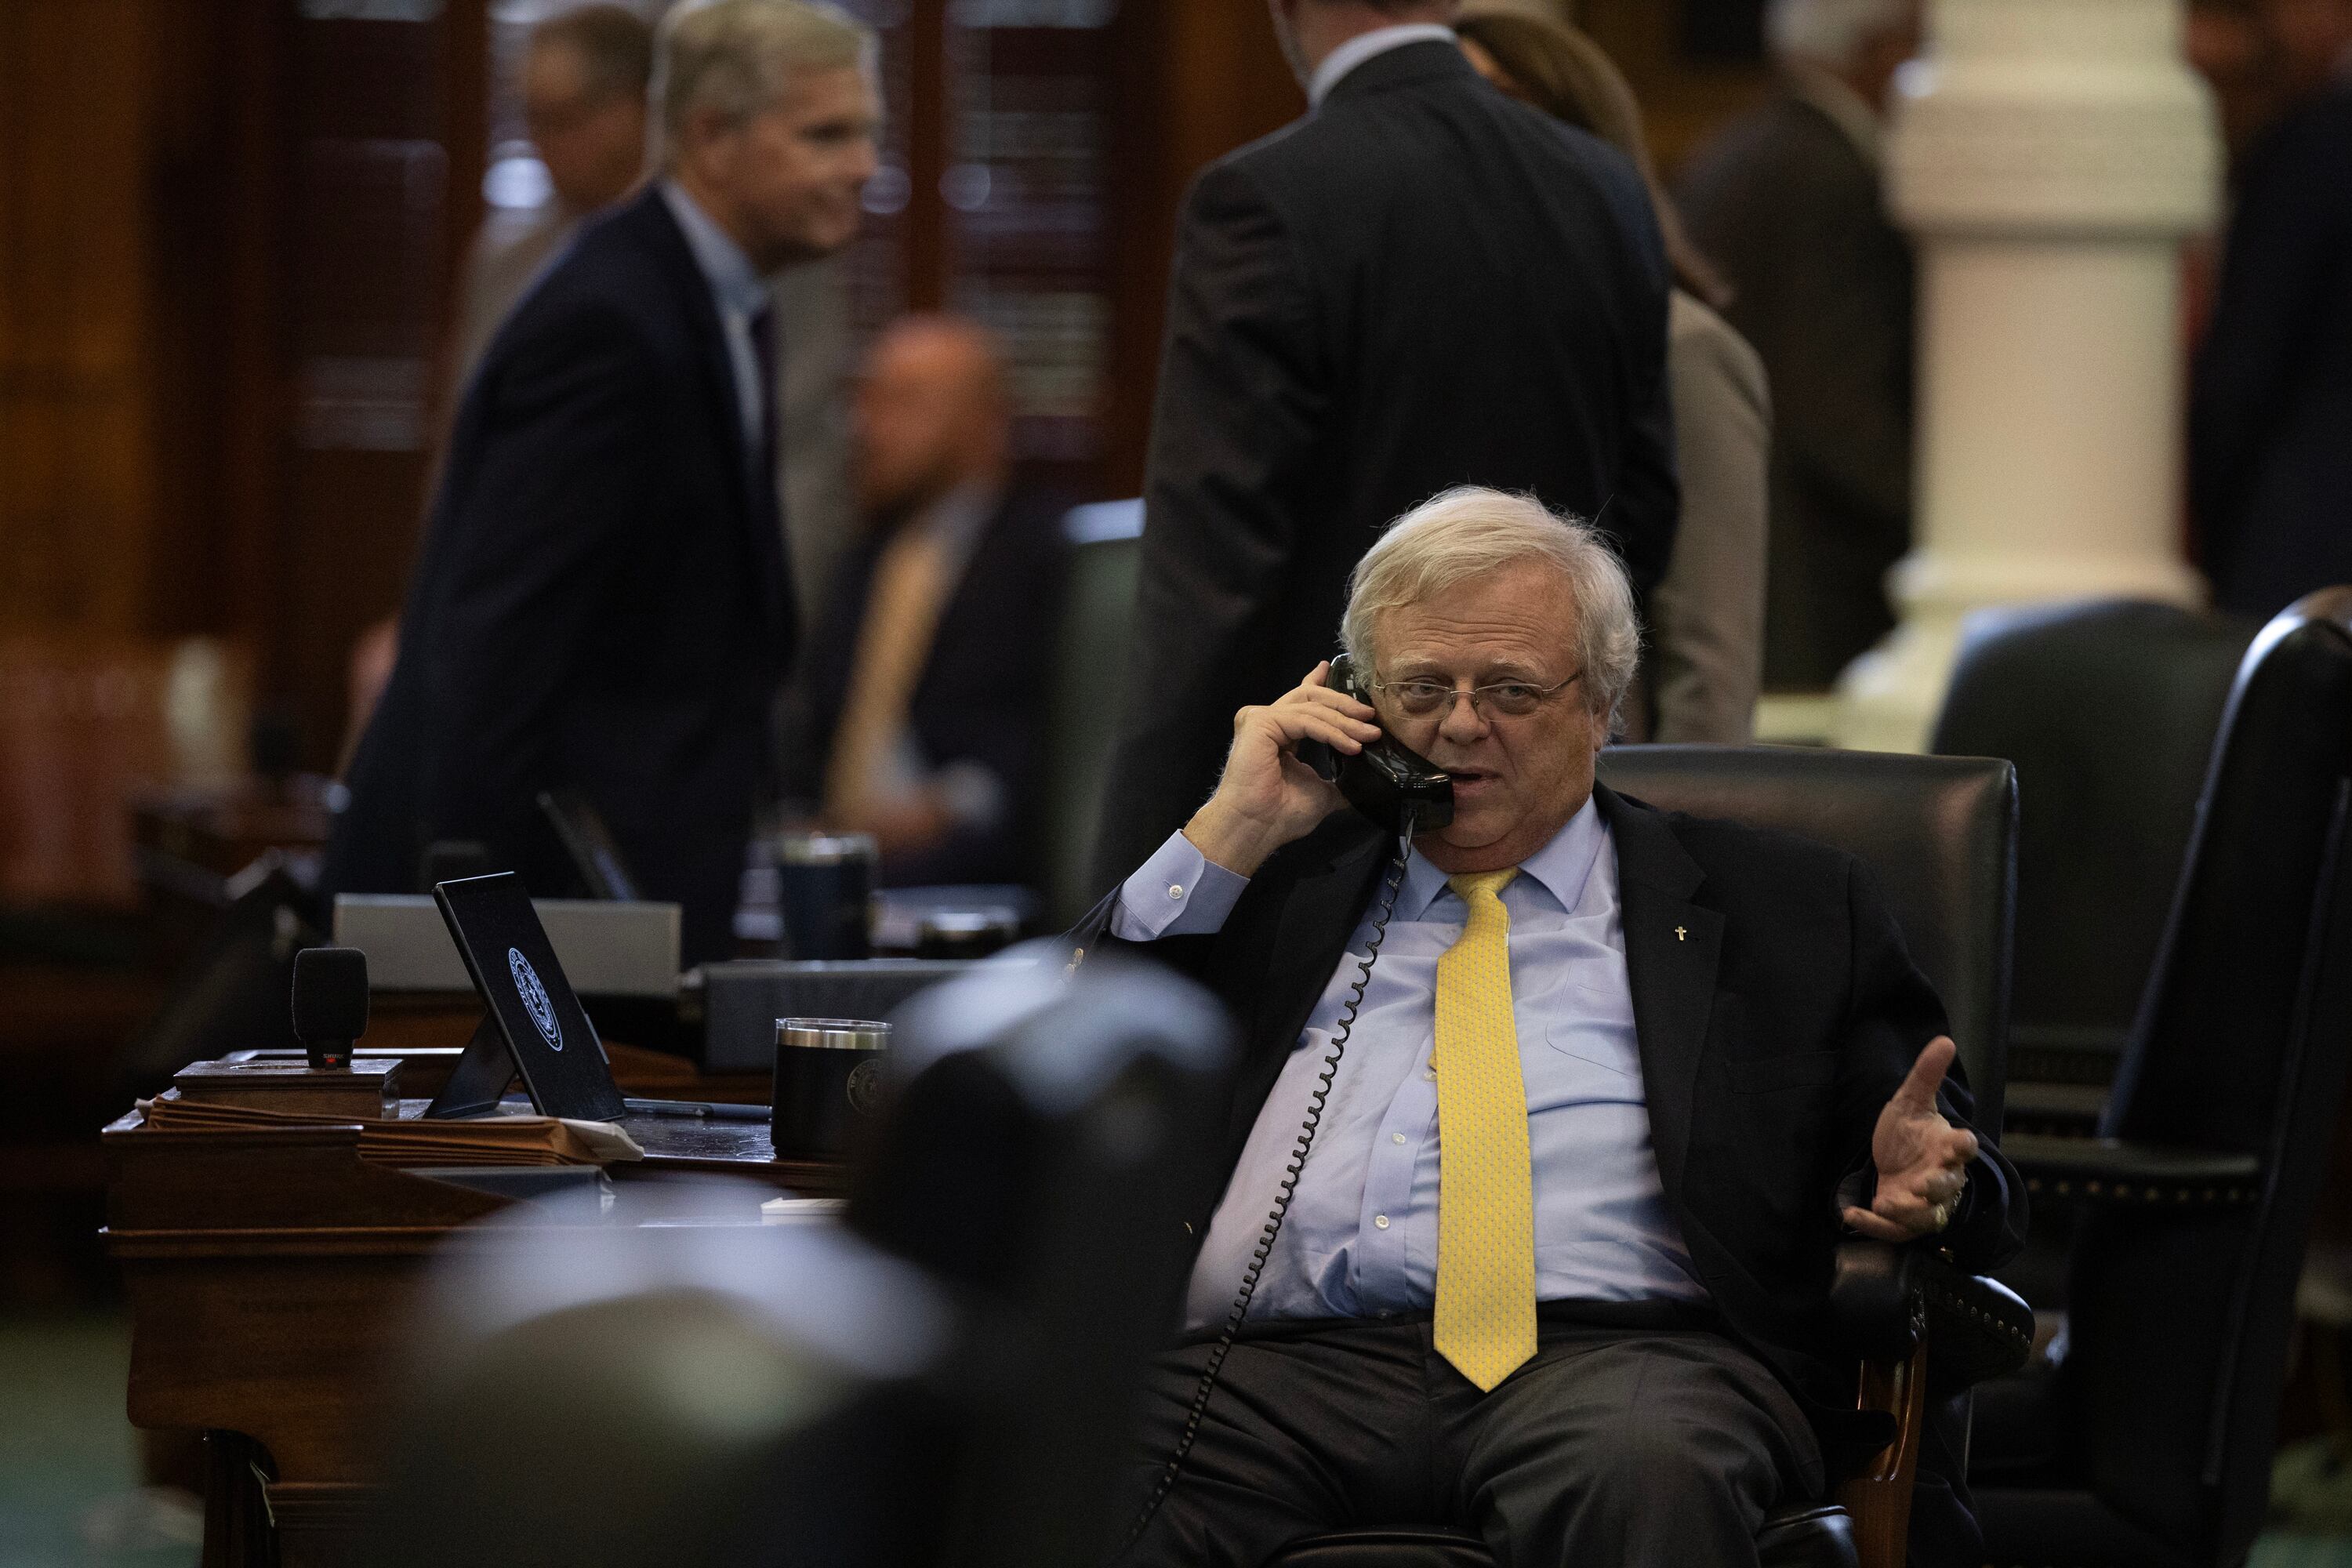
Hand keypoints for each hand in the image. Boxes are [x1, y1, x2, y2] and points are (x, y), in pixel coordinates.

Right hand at [1182, 662, 1381, 876]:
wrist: (1257, 828)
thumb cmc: (1281, 815)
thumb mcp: (1321, 791)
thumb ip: (1337, 779)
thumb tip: (1363, 782)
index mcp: (1278, 733)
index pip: (1300, 701)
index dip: (1317, 682)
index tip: (1331, 668)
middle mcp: (1266, 722)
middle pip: (1310, 697)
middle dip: (1343, 704)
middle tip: (1370, 715)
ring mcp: (1261, 719)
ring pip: (1312, 708)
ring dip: (1345, 722)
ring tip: (1369, 736)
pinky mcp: (1260, 722)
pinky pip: (1305, 721)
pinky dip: (1331, 732)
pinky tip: (1351, 745)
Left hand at [1843, 1035, 1979, 1241]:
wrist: (1895, 1161)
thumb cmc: (1910, 1132)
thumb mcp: (1911, 1101)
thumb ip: (1926, 1074)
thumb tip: (1945, 1040)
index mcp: (1946, 1146)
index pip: (1964, 1147)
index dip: (1964, 1145)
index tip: (1962, 1140)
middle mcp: (1941, 1177)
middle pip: (1949, 1186)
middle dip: (1938, 1186)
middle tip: (1923, 1183)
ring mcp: (1924, 1202)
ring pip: (1927, 1215)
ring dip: (1909, 1212)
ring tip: (1885, 1204)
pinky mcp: (1905, 1220)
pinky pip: (1895, 1230)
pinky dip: (1874, 1225)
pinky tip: (1852, 1213)